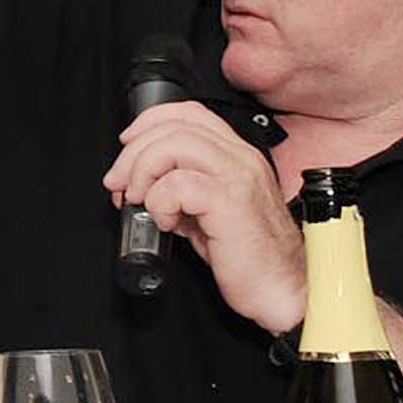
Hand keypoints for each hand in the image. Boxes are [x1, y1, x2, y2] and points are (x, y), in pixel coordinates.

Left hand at [102, 101, 305, 332]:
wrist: (283, 289)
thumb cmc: (252, 258)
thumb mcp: (212, 214)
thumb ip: (185, 192)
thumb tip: (146, 186)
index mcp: (237, 156)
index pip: (190, 113)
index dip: (151, 122)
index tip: (128, 144)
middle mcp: (241, 159)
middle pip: (175, 127)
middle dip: (134, 153)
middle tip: (119, 184)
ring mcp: (238, 177)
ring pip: (174, 146)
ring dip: (142, 173)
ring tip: (141, 202)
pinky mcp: (230, 202)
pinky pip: (177, 184)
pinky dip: (159, 202)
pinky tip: (168, 223)